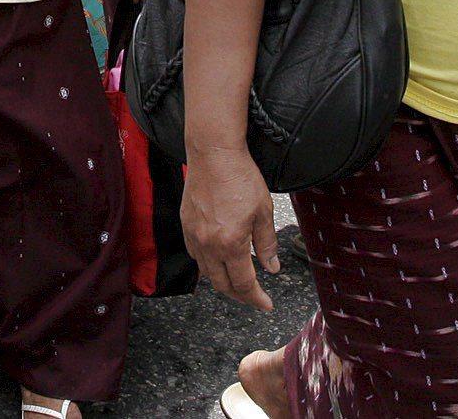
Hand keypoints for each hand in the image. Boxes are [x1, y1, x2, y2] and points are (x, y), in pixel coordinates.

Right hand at [181, 146, 277, 311]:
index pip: (243, 283)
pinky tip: (217, 259)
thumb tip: (271, 267)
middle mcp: (209, 244)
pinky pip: (195, 255)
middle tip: (253, 297)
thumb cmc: (240, 177)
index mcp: (231, 243)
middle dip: (239, 295)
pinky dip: (208, 264)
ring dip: (222, 280)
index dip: (256, 298)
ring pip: (206, 272)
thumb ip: (267, 243)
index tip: (266, 304)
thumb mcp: (263, 211)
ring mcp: (194, 235)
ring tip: (237, 280)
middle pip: (222, 284)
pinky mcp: (185, 225)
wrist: (213, 154)